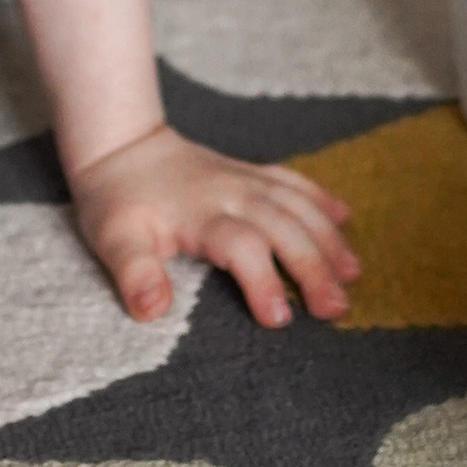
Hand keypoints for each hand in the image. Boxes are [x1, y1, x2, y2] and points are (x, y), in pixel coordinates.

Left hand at [70, 121, 359, 327]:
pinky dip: (321, 198)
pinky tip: (345, 218)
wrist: (122, 145)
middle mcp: (233, 193)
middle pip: (284, 227)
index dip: (263, 281)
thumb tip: (154, 311)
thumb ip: (133, 273)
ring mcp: (246, 179)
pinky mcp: (251, 173)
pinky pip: (294, 181)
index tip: (279, 320)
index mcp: (201, 214)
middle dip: (314, 267)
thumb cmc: (117, 201)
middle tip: (336, 308)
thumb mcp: (112, 240)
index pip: (242, 247)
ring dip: (328, 238)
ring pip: (298, 204)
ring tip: (353, 273)